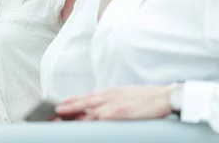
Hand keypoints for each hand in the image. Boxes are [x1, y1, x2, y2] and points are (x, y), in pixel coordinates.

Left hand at [56, 85, 173, 120]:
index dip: (72, 102)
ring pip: (88, 109)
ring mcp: (113, 104)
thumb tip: (101, 110)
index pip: (86, 97)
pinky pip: (101, 117)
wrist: (165, 96)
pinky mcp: (120, 112)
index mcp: (110, 93)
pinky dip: (90, 120)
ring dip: (74, 113)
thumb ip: (112, 102)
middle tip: (53, 113)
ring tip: (60, 117)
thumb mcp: (126, 97)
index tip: (60, 106)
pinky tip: (82, 123)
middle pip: (83, 102)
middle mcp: (109, 97)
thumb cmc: (147, 99)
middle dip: (67, 108)